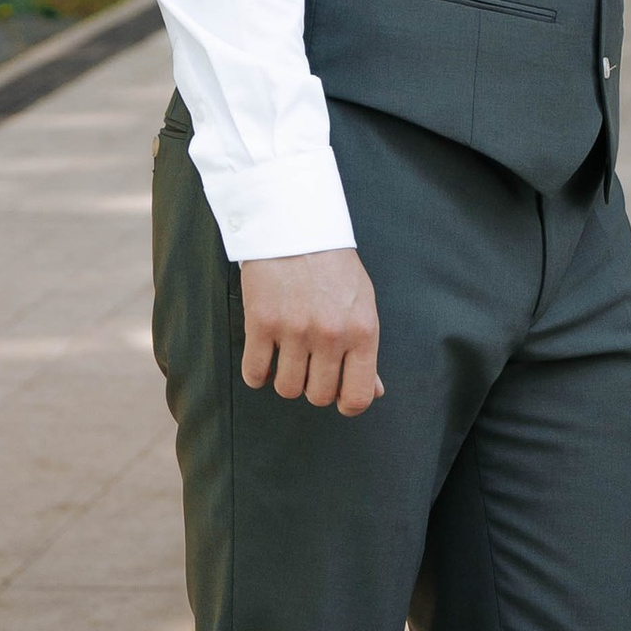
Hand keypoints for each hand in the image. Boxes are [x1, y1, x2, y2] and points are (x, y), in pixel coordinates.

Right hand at [239, 247, 383, 414]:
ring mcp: (294, 330)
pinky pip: (255, 373)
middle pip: (318, 396)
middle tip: (310, 362)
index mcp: (362, 331)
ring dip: (285, 377)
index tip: (338, 395)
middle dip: (313, 385)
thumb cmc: (333, 267)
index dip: (347, 403)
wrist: (295, 227)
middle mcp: (330, 335)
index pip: (358, 395)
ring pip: (286, 389)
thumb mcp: (362, 304)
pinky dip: (258, 371)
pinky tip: (265, 354)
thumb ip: (366, 351)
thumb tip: (376, 392)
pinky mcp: (260, 323)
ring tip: (287, 354)